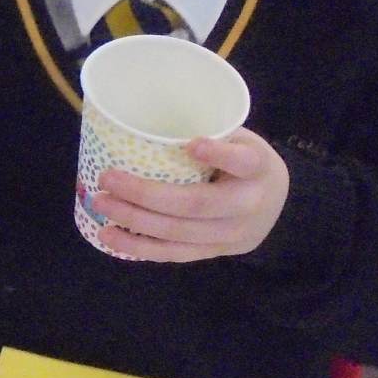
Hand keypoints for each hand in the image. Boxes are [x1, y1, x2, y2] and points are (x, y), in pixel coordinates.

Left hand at [88, 129, 289, 262]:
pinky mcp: (213, 253)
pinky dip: (137, 246)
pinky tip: (109, 235)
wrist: (278, 206)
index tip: (193, 144)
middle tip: (107, 178)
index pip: (243, 162)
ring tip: (100, 203)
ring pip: (177, 233)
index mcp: (258, 169)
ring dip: (133, 220)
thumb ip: (212, 135)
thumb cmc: (246, 163)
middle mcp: (247, 206)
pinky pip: (172, 254)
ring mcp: (231, 235)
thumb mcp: (242, 140)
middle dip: (146, 194)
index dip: (220, 155)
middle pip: (195, 204)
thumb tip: (150, 124)